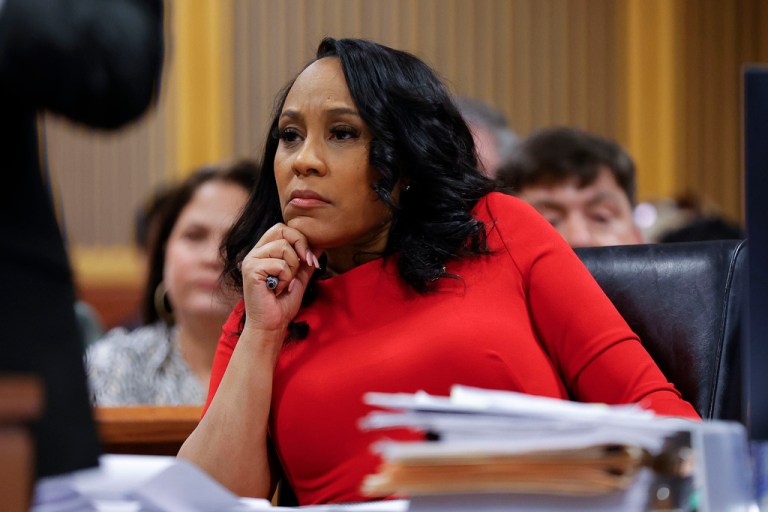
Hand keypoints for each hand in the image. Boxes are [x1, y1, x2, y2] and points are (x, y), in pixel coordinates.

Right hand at [239, 223, 320, 341]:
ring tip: (284, 283)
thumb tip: (320, 243)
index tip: (310, 259)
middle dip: (300, 246)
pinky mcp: (251, 270)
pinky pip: (279, 264)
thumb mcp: (299, 277)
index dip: (300, 239)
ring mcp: (251, 260)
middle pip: (282, 230)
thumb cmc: (283, 303)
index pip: (283, 228)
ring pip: (283, 248)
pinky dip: (285, 278)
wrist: (272, 325)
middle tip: (305, 264)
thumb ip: (306, 260)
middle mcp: (255, 253)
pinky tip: (278, 289)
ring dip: (292, 268)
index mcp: (264, 251)